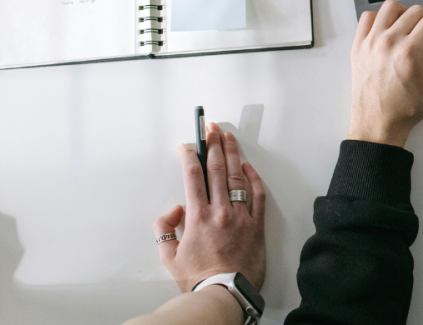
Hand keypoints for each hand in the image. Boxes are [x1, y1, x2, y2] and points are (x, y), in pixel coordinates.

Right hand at [154, 125, 265, 292]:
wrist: (225, 293)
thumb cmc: (198, 278)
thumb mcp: (168, 256)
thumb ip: (164, 229)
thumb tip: (173, 211)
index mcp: (197, 216)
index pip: (193, 176)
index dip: (190, 156)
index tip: (187, 146)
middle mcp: (220, 211)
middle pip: (217, 169)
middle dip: (213, 145)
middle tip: (211, 128)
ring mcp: (241, 216)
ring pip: (237, 177)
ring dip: (232, 154)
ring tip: (228, 137)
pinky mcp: (256, 225)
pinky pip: (257, 195)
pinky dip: (253, 178)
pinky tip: (248, 166)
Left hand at [349, 1, 422, 147]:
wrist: (378, 123)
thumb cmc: (407, 108)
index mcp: (409, 52)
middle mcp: (388, 42)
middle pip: (415, 11)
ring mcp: (370, 42)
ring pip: (391, 7)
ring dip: (405, 16)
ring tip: (409, 35)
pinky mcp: (358, 45)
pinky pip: (368, 16)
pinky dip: (380, 20)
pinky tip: (389, 35)